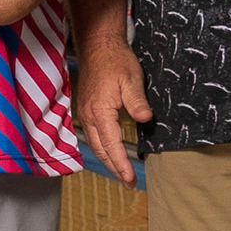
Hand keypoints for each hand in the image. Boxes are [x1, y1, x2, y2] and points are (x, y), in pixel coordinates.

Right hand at [71, 34, 148, 184]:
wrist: (98, 46)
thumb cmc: (115, 61)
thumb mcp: (132, 79)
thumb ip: (137, 101)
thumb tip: (144, 119)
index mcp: (100, 111)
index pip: (111, 145)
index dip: (121, 164)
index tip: (130, 179)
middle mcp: (89, 115)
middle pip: (101, 150)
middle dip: (114, 168)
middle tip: (129, 184)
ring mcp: (85, 113)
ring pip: (96, 144)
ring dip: (107, 160)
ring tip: (121, 173)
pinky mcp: (86, 109)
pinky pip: (93, 135)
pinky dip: (102, 148)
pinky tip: (109, 152)